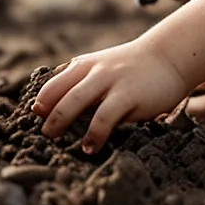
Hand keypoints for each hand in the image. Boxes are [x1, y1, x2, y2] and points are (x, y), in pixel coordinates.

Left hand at [30, 38, 192, 152]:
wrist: (170, 57)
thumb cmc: (134, 68)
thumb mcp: (103, 67)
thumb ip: (82, 81)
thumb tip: (57, 105)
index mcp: (84, 64)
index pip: (54, 83)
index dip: (41, 101)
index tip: (34, 118)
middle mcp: (94, 70)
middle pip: (60, 93)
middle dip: (47, 116)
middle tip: (43, 134)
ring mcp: (111, 81)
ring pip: (76, 101)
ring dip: (61, 122)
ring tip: (55, 140)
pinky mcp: (128, 95)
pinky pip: (103, 117)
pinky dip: (93, 134)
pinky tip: (89, 147)